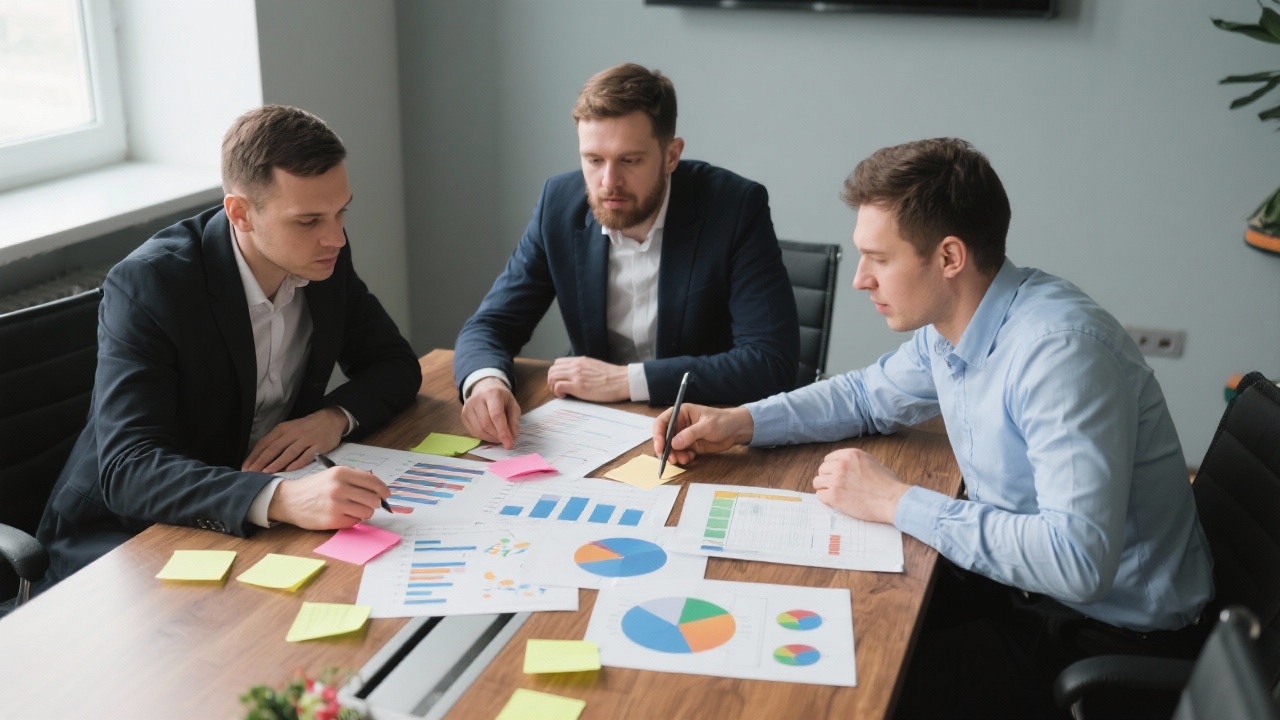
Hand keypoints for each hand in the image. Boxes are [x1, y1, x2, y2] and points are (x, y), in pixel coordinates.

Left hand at [243, 406, 347, 472]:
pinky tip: (289, 470)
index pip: (265, 443)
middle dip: (261, 461)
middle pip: (274, 448)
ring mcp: (306, 439)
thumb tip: (261, 459)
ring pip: (288, 452)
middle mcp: (293, 433)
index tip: (245, 467)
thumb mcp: (289, 430)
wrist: (330, 420)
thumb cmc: (305, 428)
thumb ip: (276, 442)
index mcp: (283, 429)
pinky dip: (297, 463)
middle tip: (252, 473)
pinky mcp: (318, 446)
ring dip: (276, 463)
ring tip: (266, 473)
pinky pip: (306, 455)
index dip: (254, 456)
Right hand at [267, 466, 389, 528]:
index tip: (386, 494)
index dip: (383, 489)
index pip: (373, 482)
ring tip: (353, 509)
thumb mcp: (332, 475)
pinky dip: (353, 520)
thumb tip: (377, 485)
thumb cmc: (312, 488)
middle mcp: (339, 487)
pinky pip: (355, 522)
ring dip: (364, 512)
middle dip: (374, 503)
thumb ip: (354, 478)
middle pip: (373, 499)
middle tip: (368, 503)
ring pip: (367, 512)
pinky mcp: (332, 520)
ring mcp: (336, 504)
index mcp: (341, 473)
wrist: (289, 500)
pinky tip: (343, 515)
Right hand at [461, 377, 520, 448]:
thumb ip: (514, 421)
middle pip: (486, 424)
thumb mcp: (513, 405)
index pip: (496, 415)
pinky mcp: (463, 415)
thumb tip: (512, 437)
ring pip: (479, 430)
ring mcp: (467, 407)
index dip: (503, 432)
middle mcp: (477, 399)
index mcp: (492, 394)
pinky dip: (484, 436)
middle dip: (497, 436)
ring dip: (491, 438)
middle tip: (506, 439)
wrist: (485, 388)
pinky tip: (490, 433)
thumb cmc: (501, 398)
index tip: (509, 444)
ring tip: (499, 436)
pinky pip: (473, 432)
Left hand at [546, 356, 628, 401]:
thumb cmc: (613, 377)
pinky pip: (558, 386)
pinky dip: (557, 392)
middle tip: (558, 389)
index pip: (558, 362)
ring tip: (560, 393)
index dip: (556, 373)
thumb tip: (577, 376)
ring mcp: (576, 375)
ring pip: (552, 377)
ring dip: (553, 386)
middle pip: (552, 370)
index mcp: (580, 360)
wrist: (623, 380)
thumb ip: (584, 368)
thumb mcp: (595, 366)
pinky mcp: (578, 386)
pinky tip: (565, 396)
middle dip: (551, 380)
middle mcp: (576, 366)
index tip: (560, 381)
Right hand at [652, 403, 753, 466]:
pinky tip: (691, 457)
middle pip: (664, 437)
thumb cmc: (723, 421)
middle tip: (670, 459)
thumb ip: (690, 434)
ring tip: (684, 459)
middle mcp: (680, 424)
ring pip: (671, 448)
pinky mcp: (690, 446)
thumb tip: (674, 443)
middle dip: (665, 449)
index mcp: (681, 413)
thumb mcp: (707, 426)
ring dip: (674, 456)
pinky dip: (683, 458)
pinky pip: (681, 454)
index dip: (658, 435)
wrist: (736, 430)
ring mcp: (684, 436)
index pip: (662, 422)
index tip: (660, 447)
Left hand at [812, 448, 909, 524]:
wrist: (893, 501)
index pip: (829, 459)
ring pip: (817, 482)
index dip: (832, 468)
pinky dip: (826, 500)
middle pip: (822, 470)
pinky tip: (836, 502)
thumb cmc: (888, 485)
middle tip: (836, 487)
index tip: (836, 476)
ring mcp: (836, 480)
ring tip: (836, 494)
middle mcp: (841, 464)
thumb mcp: (873, 463)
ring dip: (825, 489)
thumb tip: (850, 467)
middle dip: (828, 478)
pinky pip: (820, 496)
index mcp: (851, 454)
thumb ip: (858, 463)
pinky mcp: (834, 496)